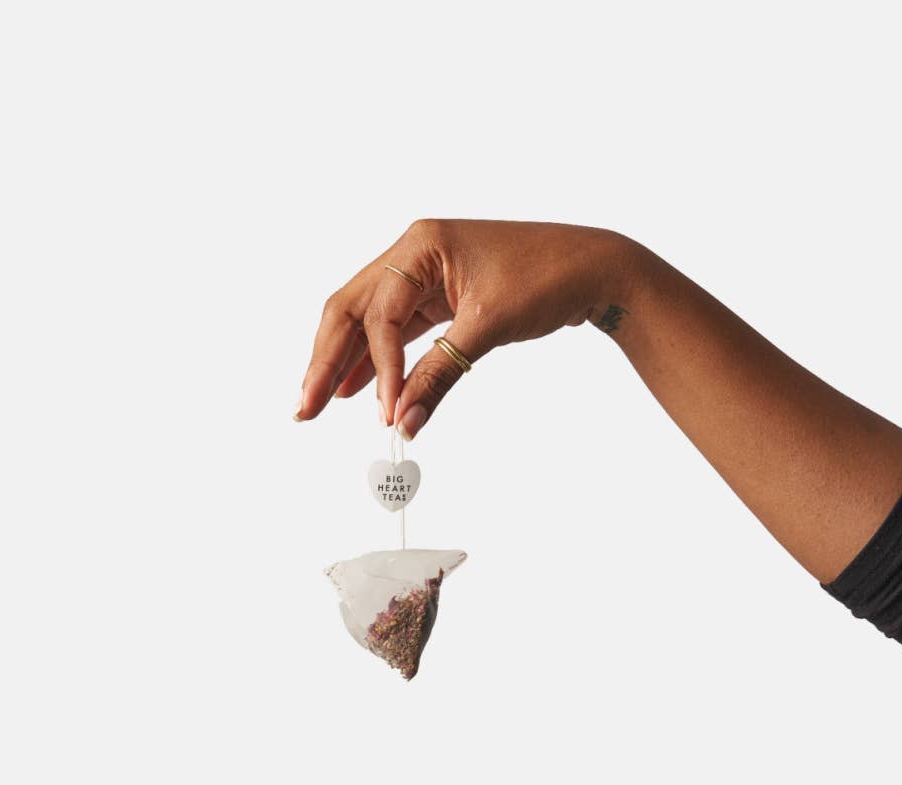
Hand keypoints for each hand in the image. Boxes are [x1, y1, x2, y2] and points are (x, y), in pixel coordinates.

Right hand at [295, 219, 633, 438]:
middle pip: (352, 309)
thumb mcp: (488, 328)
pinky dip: (377, 359)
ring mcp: (423, 274)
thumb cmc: (549, 278)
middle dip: (327, 361)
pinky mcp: (438, 296)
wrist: (596, 269)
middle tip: (305, 409)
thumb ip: (440, 376)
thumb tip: (405, 422)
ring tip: (319, 404)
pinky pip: (395, 330)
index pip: (380, 312)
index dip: (377, 366)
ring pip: (368, 321)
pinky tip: (356, 388)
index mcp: (421, 244)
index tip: (383, 412)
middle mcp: (413, 254)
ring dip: (345, 362)